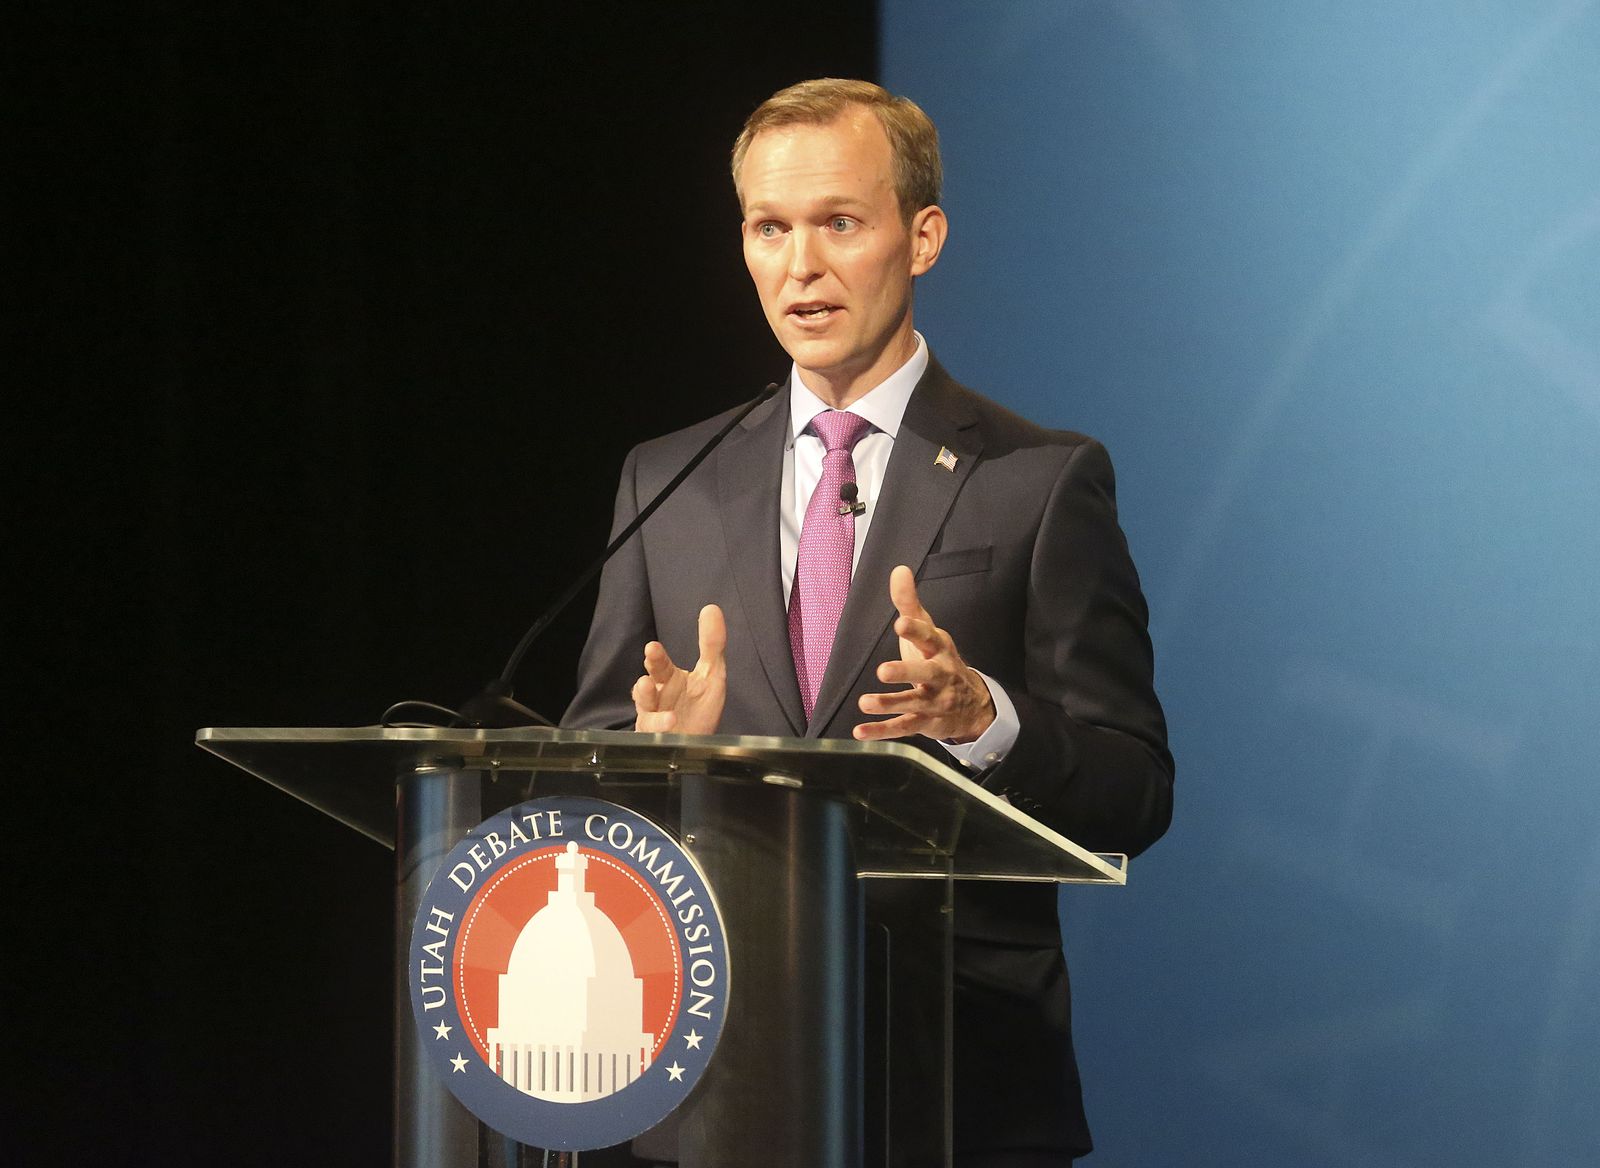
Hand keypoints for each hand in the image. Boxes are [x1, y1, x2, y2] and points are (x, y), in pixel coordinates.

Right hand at [632, 604, 726, 733]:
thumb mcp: (712, 674)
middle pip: (646, 685)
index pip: (659, 665)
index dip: (655, 657)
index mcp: (669, 680)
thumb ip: (712, 644)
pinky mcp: (657, 739)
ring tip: (648, 686)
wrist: (702, 744)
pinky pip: (652, 731)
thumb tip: (711, 608)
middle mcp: (658, 697)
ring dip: (645, 697)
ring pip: (644, 707)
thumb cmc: (701, 709)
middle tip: (645, 670)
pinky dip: (659, 725)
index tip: (652, 648)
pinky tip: (670, 719)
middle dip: (645, 675)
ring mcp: (655, 718)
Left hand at [854, 565, 994, 743]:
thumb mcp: (928, 632)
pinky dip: (881, 731)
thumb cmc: (940, 660)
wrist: (972, 704)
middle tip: (883, 671)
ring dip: (889, 704)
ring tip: (865, 703)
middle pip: (926, 674)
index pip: (929, 638)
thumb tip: (898, 569)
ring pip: (912, 704)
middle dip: (906, 672)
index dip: (916, 631)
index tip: (901, 623)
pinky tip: (860, 732)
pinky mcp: (924, 723)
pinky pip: (903, 728)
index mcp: (939, 650)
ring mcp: (933, 702)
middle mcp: (939, 676)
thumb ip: (909, 603)